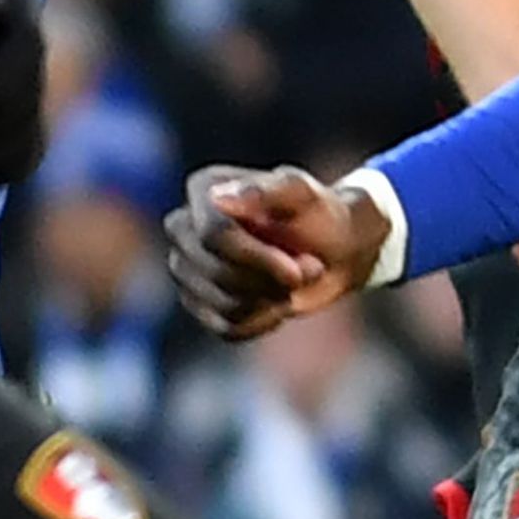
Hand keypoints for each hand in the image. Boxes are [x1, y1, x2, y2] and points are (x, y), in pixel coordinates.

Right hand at [165, 164, 387, 338]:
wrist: (334, 250)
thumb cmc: (318, 215)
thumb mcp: (302, 194)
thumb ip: (263, 191)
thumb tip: (216, 197)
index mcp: (203, 190)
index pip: (212, 235)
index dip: (257, 258)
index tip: (298, 268)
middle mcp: (184, 228)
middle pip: (215, 272)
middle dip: (269, 279)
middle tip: (306, 268)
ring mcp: (186, 268)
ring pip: (222, 304)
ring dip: (272, 300)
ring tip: (294, 280)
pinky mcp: (200, 303)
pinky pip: (227, 328)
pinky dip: (265, 321)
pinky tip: (279, 300)